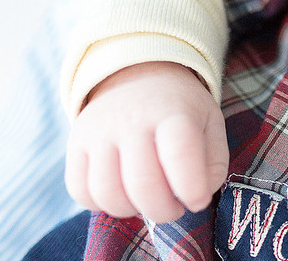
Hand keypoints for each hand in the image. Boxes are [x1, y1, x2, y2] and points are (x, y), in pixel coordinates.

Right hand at [65, 61, 228, 222]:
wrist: (140, 76)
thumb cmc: (180, 110)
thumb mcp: (210, 123)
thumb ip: (213, 163)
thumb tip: (197, 199)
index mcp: (173, 112)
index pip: (180, 154)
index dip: (191, 188)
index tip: (198, 201)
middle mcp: (132, 119)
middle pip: (142, 184)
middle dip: (163, 211)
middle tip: (175, 208)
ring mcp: (98, 131)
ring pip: (107, 193)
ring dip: (131, 211)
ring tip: (148, 200)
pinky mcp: (75, 144)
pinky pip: (80, 191)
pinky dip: (101, 205)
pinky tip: (123, 194)